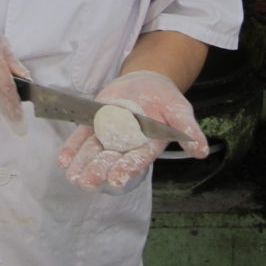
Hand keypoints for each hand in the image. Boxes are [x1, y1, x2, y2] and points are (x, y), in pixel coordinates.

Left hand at [57, 71, 207, 190]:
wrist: (146, 83)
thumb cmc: (165, 100)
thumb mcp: (179, 110)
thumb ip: (187, 129)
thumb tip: (202, 151)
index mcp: (148, 145)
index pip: (137, 159)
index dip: (127, 168)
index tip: (116, 178)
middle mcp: (127, 145)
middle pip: (112, 159)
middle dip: (99, 170)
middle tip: (88, 182)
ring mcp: (109, 136)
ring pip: (94, 152)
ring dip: (82, 164)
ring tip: (73, 176)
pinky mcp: (95, 124)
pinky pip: (82, 138)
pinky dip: (72, 149)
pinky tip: (64, 160)